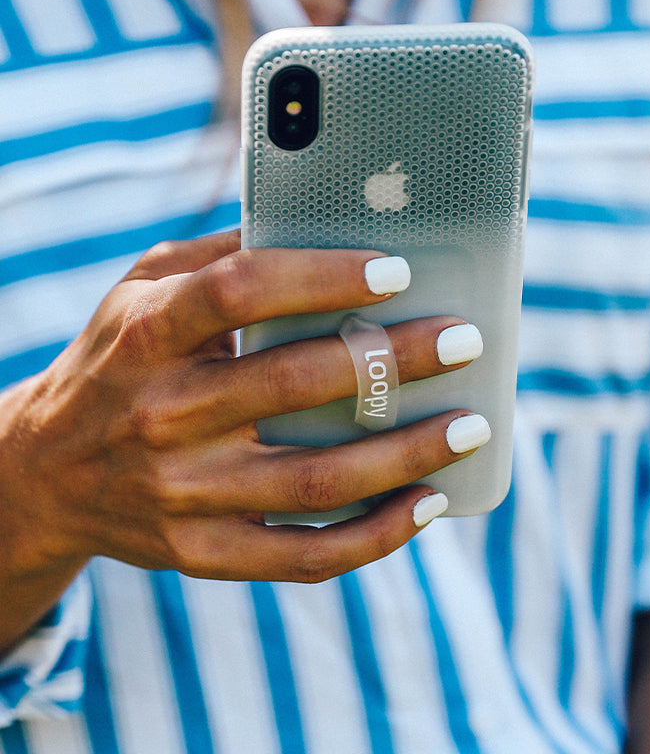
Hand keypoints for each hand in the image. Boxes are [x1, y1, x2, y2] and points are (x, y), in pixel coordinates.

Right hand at [0, 230, 483, 644]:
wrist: (45, 471)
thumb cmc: (115, 360)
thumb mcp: (138, 290)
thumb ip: (216, 257)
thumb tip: (316, 226)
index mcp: (149, 335)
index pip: (243, 290)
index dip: (325, 276)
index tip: (397, 270)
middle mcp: (164, 415)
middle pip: (298, 383)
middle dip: (396, 359)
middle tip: (463, 340)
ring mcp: (184, 493)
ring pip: (317, 479)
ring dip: (409, 453)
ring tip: (470, 424)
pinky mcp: (202, 552)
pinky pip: (303, 555)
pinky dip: (377, 536)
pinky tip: (427, 504)